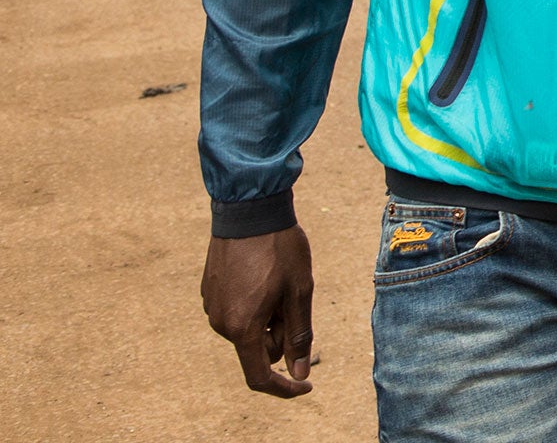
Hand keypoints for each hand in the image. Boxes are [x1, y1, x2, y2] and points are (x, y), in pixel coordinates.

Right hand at [202, 227, 314, 397]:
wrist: (249, 210)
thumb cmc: (279, 249)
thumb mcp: (299, 292)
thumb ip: (299, 336)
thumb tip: (300, 373)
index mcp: (242, 328)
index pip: (260, 376)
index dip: (284, 387)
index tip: (306, 385)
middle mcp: (220, 324)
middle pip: (258, 349)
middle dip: (281, 336)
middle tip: (296, 299)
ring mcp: (211, 308)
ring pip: (249, 329)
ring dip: (269, 318)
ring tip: (278, 281)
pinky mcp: (209, 292)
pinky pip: (237, 312)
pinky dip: (255, 305)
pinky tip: (263, 275)